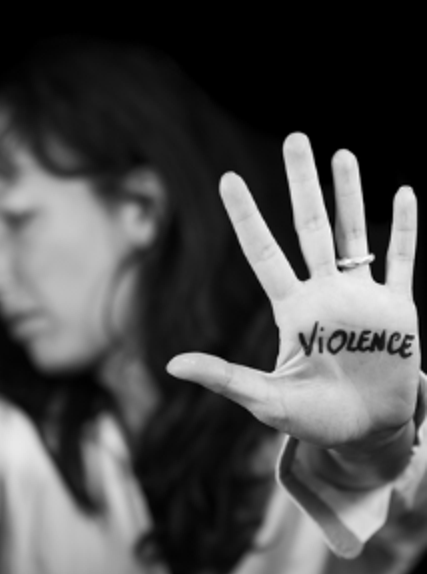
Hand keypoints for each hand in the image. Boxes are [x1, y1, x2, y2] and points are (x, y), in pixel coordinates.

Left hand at [167, 133, 419, 449]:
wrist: (366, 434)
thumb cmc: (313, 420)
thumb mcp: (265, 399)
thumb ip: (224, 378)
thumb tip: (170, 365)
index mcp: (291, 310)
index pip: (263, 251)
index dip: (247, 216)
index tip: (228, 179)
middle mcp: (323, 294)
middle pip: (310, 227)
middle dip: (302, 184)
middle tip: (295, 139)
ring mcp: (361, 297)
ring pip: (353, 234)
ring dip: (350, 193)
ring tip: (341, 153)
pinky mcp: (398, 310)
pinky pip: (402, 260)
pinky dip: (405, 229)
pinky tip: (403, 193)